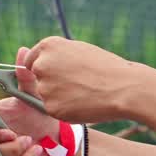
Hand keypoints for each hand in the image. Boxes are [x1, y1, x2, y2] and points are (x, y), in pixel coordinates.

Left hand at [25, 37, 144, 123]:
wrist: (125, 88)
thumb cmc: (106, 67)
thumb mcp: (78, 50)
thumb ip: (56, 55)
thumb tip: (38, 60)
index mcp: (47, 46)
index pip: (31, 60)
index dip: (44, 69)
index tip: (55, 75)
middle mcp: (41, 64)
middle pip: (37, 78)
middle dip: (51, 82)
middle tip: (77, 85)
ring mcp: (44, 87)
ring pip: (46, 95)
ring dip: (59, 96)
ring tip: (84, 93)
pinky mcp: (50, 107)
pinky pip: (54, 109)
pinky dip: (65, 109)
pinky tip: (83, 103)